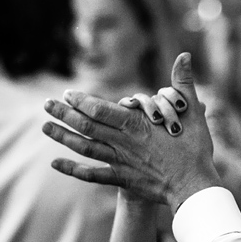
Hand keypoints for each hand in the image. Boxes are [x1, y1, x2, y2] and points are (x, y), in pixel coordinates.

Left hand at [42, 52, 222, 209]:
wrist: (194, 186)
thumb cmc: (195, 148)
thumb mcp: (192, 111)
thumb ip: (184, 82)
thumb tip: (184, 55)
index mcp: (136, 124)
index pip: (100, 109)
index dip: (81, 101)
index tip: (67, 94)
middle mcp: (122, 142)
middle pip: (86, 126)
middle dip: (64, 114)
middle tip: (47, 104)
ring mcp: (120, 162)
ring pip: (85, 147)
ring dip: (63, 136)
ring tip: (45, 126)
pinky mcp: (122, 180)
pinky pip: (92, 175)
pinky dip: (72, 169)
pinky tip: (55, 163)